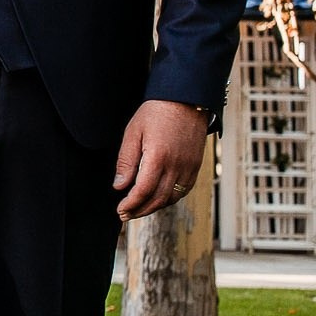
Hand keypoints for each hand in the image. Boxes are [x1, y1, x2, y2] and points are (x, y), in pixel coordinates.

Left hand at [113, 99, 211, 220]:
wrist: (187, 99)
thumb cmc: (157, 112)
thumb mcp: (133, 132)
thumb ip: (126, 161)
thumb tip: (119, 185)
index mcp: (158, 158)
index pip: (143, 191)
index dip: (130, 204)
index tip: (120, 210)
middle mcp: (177, 166)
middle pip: (158, 199)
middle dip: (140, 210)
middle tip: (126, 215)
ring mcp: (189, 167)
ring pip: (172, 197)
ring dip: (154, 207)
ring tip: (139, 209)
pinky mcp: (196, 166)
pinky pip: (184, 190)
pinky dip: (170, 199)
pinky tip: (159, 199)